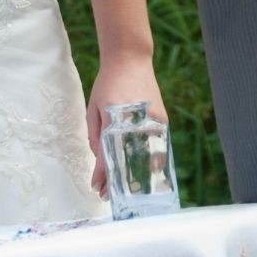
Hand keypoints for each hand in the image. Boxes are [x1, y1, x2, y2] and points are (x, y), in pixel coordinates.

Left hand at [86, 60, 167, 199]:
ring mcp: (153, 123)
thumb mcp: (94, 109)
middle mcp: (136, 124)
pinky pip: (158, 147)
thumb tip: (100, 162)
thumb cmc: (107, 85)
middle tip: (111, 196)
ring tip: (128, 190)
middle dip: (120, 182)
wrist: (130, 60)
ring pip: (148, 158)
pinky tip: (144, 172)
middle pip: (130, 162)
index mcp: (115, 121)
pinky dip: (151, 160)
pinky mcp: (162, 120)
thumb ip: (96, 136)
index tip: (98, 190)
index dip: (103, 176)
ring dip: (138, 175)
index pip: (109, 156)